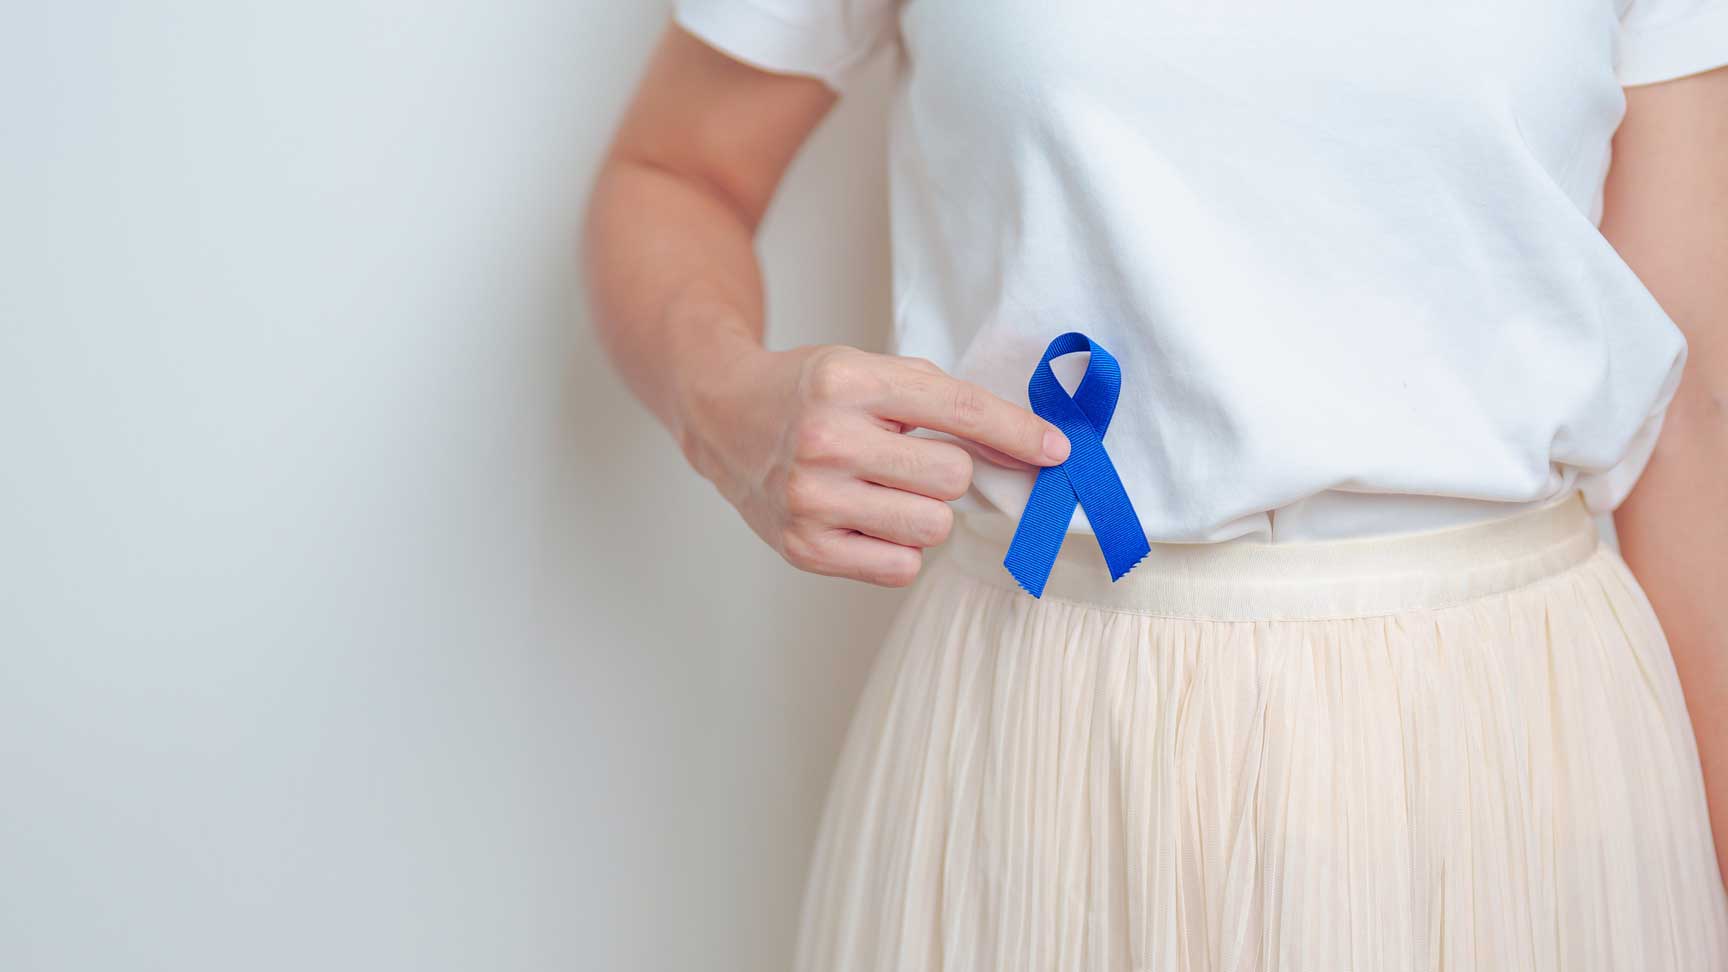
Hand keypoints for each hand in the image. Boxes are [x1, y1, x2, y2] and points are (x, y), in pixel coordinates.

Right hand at [678, 343, 1069, 586]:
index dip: (1018, 433)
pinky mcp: (803, 548)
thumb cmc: (813, 394)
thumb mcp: (870, 370)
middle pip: (953, 477)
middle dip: (946, 470)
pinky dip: (899, 548)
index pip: (959, 412)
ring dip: (925, 512)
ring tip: (883, 489)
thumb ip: (947, 402)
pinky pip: (900, 567)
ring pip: (932, 526)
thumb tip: (1033, 449)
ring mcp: (810, 498)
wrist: (725, 416)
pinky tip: (866, 519)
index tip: (1058, 450)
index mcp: (848, 380)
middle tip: (905, 458)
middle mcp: (826, 439)